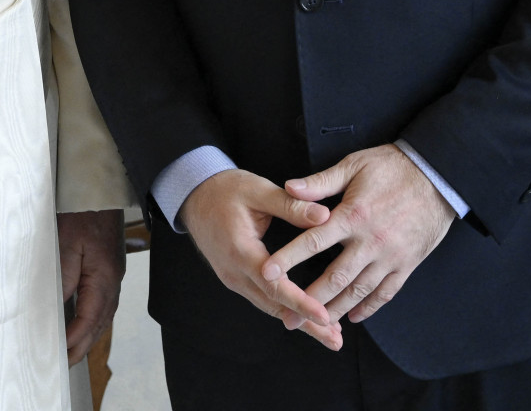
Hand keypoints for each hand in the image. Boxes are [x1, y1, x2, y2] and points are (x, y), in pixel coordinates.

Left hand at [58, 210, 124, 363]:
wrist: (100, 191)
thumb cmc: (83, 212)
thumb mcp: (66, 242)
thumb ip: (64, 276)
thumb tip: (58, 306)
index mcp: (104, 277)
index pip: (90, 317)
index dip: (75, 338)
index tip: (60, 353)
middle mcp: (113, 280)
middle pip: (100, 322)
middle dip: (83, 345)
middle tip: (65, 363)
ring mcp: (113, 275)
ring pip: (104, 315)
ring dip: (89, 335)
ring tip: (71, 351)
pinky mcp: (109, 269)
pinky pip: (103, 303)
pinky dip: (93, 320)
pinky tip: (82, 325)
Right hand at [177, 168, 342, 349]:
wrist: (194, 195)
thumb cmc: (226, 190)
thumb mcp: (258, 190)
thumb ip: (291, 205)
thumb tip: (325, 217)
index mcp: (240, 251)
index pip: (274, 285)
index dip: (301, 303)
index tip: (325, 316)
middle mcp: (235, 272)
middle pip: (274, 306)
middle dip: (306, 325)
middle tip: (336, 340)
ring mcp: (233, 278)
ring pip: (269, 306)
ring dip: (298, 321)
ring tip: (328, 334)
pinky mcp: (236, 278)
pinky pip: (262, 299)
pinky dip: (285, 309)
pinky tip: (304, 315)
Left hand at [268, 145, 454, 324]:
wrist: (438, 177)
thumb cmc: (392, 167)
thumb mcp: (354, 166)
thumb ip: (320, 182)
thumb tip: (288, 187)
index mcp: (353, 215)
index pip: (313, 241)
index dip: (289, 258)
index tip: (267, 272)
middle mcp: (370, 241)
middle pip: (335, 278)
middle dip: (309, 300)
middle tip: (289, 317)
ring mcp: (390, 256)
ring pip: (359, 290)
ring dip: (336, 309)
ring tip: (317, 324)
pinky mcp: (407, 264)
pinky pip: (386, 293)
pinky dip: (369, 307)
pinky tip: (353, 315)